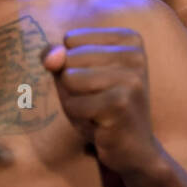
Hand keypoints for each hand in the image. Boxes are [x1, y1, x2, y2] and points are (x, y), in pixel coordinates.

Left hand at [43, 28, 160, 175]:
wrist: (133, 147)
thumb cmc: (100, 105)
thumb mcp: (73, 72)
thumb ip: (55, 54)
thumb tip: (51, 57)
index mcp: (128, 39)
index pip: (70, 39)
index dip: (72, 65)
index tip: (97, 81)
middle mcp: (135, 54)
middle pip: (68, 58)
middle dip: (71, 84)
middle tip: (97, 99)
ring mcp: (131, 78)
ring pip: (69, 78)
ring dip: (74, 100)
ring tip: (97, 109)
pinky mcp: (121, 103)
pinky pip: (73, 104)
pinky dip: (79, 117)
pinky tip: (101, 122)